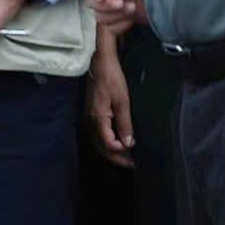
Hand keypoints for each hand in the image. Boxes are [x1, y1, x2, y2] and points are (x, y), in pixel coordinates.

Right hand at [84, 0, 143, 32]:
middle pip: (90, 0)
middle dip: (104, 5)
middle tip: (121, 3)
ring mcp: (114, 4)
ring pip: (100, 16)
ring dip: (115, 15)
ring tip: (133, 7)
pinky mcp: (122, 19)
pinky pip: (111, 28)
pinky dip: (121, 25)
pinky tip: (134, 18)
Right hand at [85, 30, 134, 168]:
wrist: (100, 60)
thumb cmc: (112, 78)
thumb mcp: (122, 101)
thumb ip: (125, 123)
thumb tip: (129, 144)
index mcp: (98, 118)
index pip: (108, 144)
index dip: (121, 152)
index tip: (136, 156)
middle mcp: (90, 120)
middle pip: (101, 146)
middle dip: (116, 157)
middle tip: (132, 164)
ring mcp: (89, 115)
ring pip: (98, 140)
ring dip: (111, 150)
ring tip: (127, 155)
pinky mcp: (91, 111)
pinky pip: (98, 132)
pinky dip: (107, 140)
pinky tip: (118, 139)